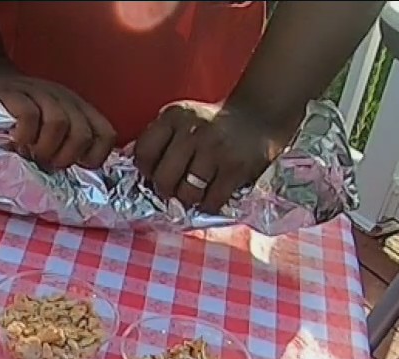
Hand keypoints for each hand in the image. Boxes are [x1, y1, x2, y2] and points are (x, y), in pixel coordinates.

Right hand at [0, 63, 116, 170]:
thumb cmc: (19, 114)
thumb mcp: (49, 126)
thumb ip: (64, 144)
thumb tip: (70, 179)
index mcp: (79, 109)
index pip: (106, 135)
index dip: (94, 157)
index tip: (74, 166)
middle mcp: (65, 100)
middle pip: (82, 134)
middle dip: (65, 157)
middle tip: (47, 163)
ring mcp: (41, 94)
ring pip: (59, 124)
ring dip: (44, 148)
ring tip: (30, 154)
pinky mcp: (16, 94)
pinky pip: (29, 117)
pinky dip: (25, 136)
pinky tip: (17, 142)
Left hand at [133, 100, 295, 214]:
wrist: (259, 115)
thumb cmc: (212, 124)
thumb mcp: (182, 119)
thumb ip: (160, 139)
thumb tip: (140, 172)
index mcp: (173, 118)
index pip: (143, 154)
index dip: (146, 170)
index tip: (155, 172)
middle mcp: (192, 132)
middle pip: (163, 179)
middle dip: (166, 190)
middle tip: (175, 188)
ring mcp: (215, 150)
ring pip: (187, 193)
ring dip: (189, 199)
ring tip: (195, 191)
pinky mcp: (235, 167)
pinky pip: (212, 200)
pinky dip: (209, 204)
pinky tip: (212, 195)